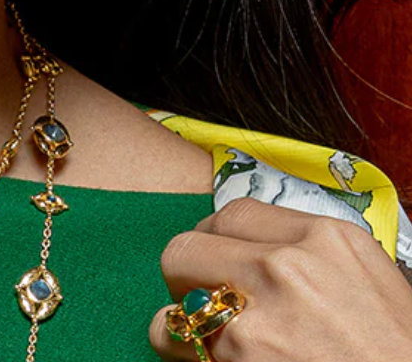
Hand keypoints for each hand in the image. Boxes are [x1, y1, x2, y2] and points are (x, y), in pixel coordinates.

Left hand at [150, 196, 411, 359]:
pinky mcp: (238, 357)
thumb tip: (262, 248)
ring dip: (184, 313)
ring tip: (207, 334)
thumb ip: (315, 256)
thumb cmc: (397, 354)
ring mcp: (259, 314)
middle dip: (192, 271)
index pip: (235, 214)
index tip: (222, 262)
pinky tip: (207, 360)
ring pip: (174, 285)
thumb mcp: (373, 285)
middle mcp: (288, 266)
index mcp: (327, 239)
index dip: (220, 240)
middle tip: (210, 299)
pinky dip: (179, 349)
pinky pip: (171, 336)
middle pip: (192, 242)